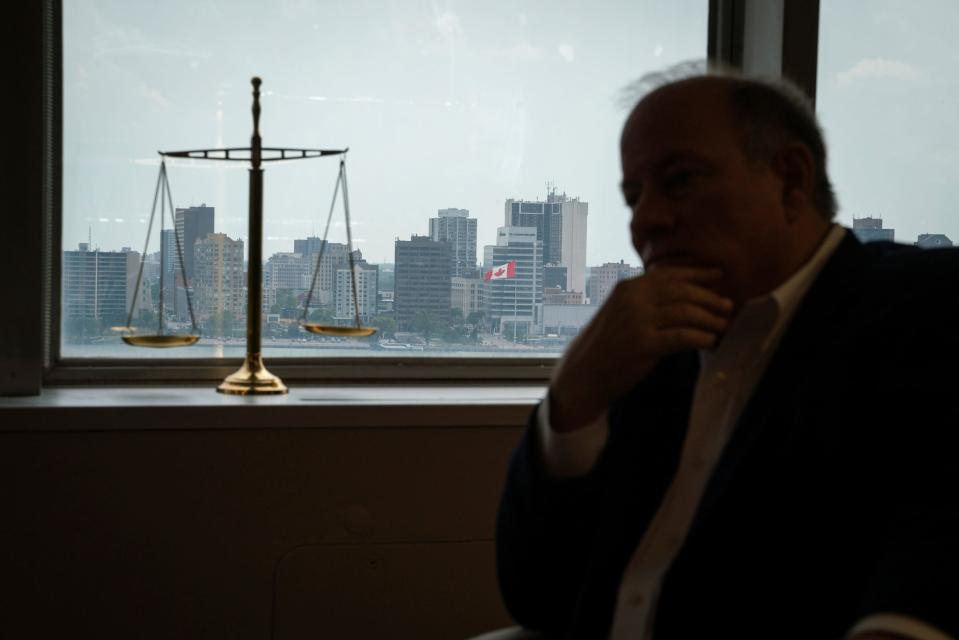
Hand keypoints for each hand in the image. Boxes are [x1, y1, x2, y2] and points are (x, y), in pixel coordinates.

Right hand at [549, 267, 732, 431]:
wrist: (583, 374)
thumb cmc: (607, 345)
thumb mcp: (622, 313)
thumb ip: (647, 301)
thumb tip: (686, 296)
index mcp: (628, 288)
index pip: (669, 274)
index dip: (697, 273)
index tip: (719, 275)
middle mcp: (632, 299)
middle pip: (682, 291)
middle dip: (709, 298)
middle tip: (728, 305)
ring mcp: (637, 321)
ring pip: (685, 312)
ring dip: (709, 319)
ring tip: (723, 326)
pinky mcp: (643, 344)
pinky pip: (682, 336)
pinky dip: (701, 337)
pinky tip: (710, 341)